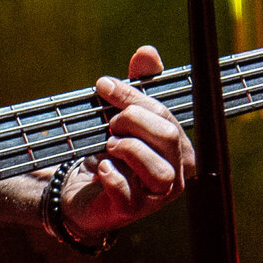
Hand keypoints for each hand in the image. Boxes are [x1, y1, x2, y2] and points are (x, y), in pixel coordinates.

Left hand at [61, 46, 196, 243]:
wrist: (84, 192)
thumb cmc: (111, 152)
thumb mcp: (123, 117)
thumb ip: (137, 86)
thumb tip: (148, 52)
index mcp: (179, 147)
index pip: (166, 114)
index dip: (134, 96)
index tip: (104, 85)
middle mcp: (176, 172)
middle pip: (168, 136)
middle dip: (132, 120)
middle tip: (109, 121)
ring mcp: (157, 195)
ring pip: (158, 169)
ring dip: (128, 149)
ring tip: (109, 144)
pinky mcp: (132, 210)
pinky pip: (128, 193)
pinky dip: (112, 175)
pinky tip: (101, 167)